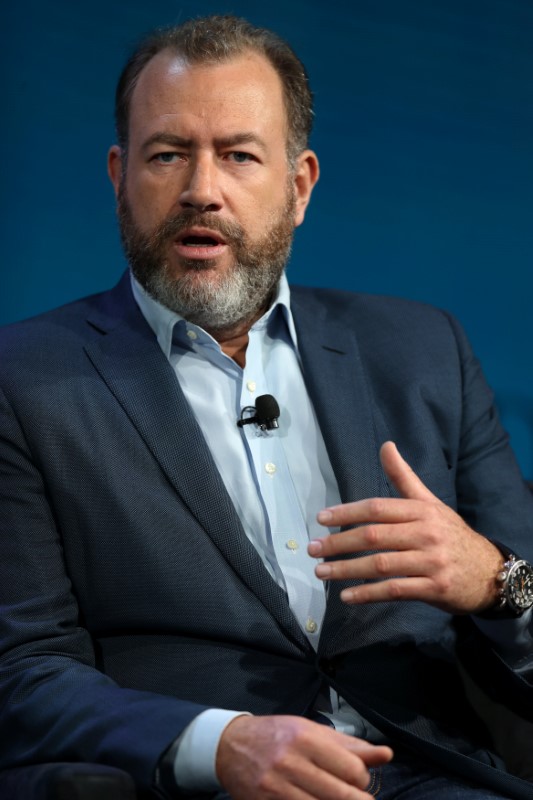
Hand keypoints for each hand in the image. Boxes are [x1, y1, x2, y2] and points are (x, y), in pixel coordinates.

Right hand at [216, 714, 392, 799]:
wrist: (230, 746)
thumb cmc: (276, 736)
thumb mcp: (311, 730)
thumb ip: (349, 746)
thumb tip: (386, 755)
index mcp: (306, 738)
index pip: (352, 769)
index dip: (361, 780)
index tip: (357, 780)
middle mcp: (291, 762)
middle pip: (341, 795)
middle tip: (357, 799)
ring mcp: (276, 787)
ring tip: (334, 799)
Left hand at [308, 441, 502, 614]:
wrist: (491, 572)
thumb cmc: (452, 535)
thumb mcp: (431, 503)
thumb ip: (404, 478)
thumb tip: (386, 445)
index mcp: (422, 510)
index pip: (377, 508)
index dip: (347, 512)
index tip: (321, 519)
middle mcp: (426, 533)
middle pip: (374, 536)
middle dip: (339, 543)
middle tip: (313, 549)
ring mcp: (431, 562)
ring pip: (380, 565)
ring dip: (346, 569)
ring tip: (322, 572)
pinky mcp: (435, 588)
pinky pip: (395, 590)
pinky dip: (368, 594)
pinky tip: (347, 596)